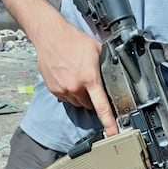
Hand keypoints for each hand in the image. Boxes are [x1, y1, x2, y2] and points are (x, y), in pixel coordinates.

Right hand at [35, 19, 117, 135]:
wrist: (50, 35)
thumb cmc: (74, 40)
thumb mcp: (97, 50)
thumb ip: (106, 65)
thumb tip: (117, 73)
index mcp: (90, 79)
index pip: (102, 107)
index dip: (109, 123)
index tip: (114, 133)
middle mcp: (76, 87)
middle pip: (90, 105)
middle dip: (92, 98)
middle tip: (90, 83)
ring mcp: (63, 90)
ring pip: (78, 103)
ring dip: (81, 95)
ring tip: (78, 78)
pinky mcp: (54, 90)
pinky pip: (66, 98)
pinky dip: (70, 92)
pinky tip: (69, 78)